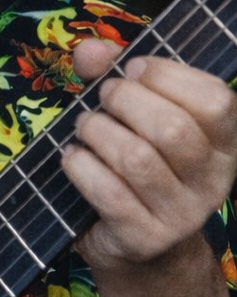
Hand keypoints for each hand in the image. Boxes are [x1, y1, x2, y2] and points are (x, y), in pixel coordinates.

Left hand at [65, 38, 236, 271]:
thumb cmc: (134, 166)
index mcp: (224, 144)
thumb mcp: (132, 116)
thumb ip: (112, 75)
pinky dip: (81, 167)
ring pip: (137, 160)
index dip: (169, 75)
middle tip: (101, 99)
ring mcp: (184, 213)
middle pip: (173, 129)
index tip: (133, 68)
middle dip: (124, 102)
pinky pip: (109, 193)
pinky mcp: (147, 237)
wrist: (138, 246)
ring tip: (85, 128)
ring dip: (98, 133)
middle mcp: (214, 180)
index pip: (217, 100)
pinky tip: (73, 157)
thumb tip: (91, 50)